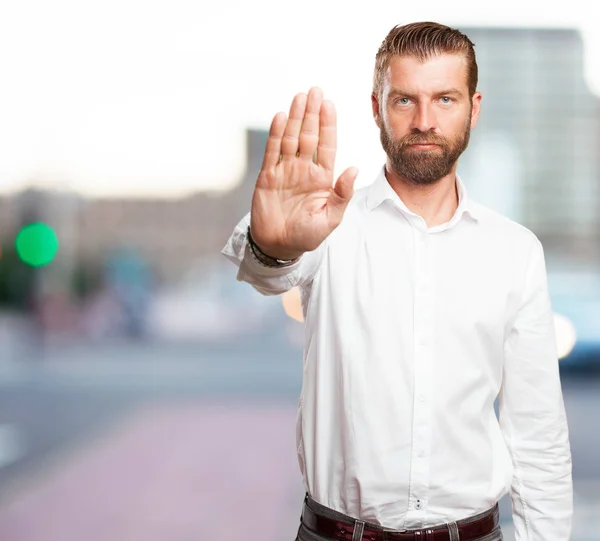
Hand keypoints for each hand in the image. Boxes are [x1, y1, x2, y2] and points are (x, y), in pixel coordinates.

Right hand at [249, 87, 357, 259]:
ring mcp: (285, 171)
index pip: (326, 145)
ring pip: (290, 139)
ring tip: (299, 97)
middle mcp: (304, 170)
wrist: (279, 246)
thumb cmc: (307, 236)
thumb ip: (342, 194)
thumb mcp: (330, 218)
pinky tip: (280, 117)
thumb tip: (354, 168)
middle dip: (312, 113)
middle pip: (308, 136)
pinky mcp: (268, 177)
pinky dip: (275, 135)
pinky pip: (272, 152)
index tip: (329, 104)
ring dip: (294, 118)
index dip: (328, 124)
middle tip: (315, 91)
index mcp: (322, 179)